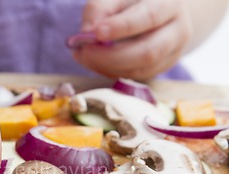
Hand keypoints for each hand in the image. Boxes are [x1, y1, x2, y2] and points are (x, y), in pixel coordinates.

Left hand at [73, 0, 192, 79]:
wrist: (164, 12)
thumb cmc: (134, 1)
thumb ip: (100, 8)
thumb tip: (87, 32)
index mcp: (169, 3)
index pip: (149, 16)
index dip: (122, 26)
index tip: (97, 33)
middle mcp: (178, 29)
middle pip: (148, 51)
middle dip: (111, 56)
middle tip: (85, 52)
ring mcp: (174, 52)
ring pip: (141, 69)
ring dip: (108, 66)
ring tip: (85, 56)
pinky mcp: (163, 67)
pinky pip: (135, 76)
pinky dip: (111, 71)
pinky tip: (96, 62)